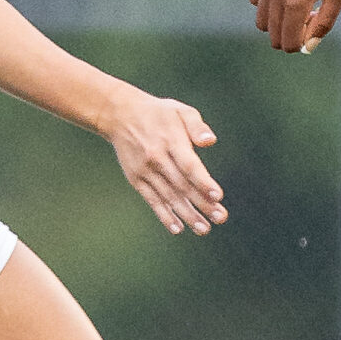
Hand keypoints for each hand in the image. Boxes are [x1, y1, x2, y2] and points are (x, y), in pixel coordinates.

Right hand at [103, 90, 226, 234]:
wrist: (120, 115)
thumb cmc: (159, 113)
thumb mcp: (180, 110)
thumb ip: (197, 125)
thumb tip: (210, 141)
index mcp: (171, 141)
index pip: (189, 165)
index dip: (203, 182)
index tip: (217, 196)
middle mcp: (157, 158)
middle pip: (182, 185)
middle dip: (202, 204)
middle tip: (220, 218)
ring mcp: (146, 171)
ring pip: (169, 197)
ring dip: (187, 215)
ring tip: (204, 229)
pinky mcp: (137, 180)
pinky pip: (152, 200)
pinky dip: (164, 215)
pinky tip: (177, 228)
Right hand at [251, 0, 340, 52]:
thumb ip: (324, 22)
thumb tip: (309, 46)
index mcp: (295, 2)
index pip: (288, 42)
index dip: (302, 44)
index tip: (314, 28)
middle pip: (272, 34)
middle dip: (290, 35)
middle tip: (310, 16)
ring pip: (261, 20)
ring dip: (279, 21)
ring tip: (299, 4)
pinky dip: (268, 4)